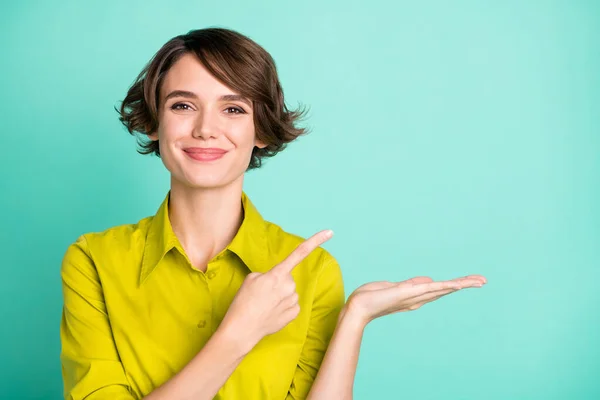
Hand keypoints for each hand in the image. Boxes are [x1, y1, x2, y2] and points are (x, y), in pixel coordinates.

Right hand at [219, 229, 333, 352]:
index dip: (316, 241)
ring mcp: (293, 301)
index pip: (300, 253)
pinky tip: (271, 313)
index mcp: (278, 274)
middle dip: (278, 284)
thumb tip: (276, 282)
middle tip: (262, 295)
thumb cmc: (243, 302)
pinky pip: (292, 305)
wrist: (241, 329)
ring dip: (280, 297)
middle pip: (288, 279)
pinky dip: (283, 308)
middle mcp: (289, 285)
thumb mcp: (251, 279)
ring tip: (264, 306)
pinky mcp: (294, 314)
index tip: (330, 232)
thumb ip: (268, 275)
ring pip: (290, 293)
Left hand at [346, 275, 486, 324]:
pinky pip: (431, 288)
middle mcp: (418, 299)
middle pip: (445, 290)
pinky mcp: (409, 293)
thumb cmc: (371, 297)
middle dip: (464, 284)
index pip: (438, 290)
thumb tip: (427, 280)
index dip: (454, 285)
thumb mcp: (392, 287)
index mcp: (414, 297)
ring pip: (442, 289)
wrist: (358, 307)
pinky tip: (458, 284)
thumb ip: (410, 284)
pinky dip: (445, 286)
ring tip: (479, 281)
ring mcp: (415, 296)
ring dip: (461, 284)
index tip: (467, 282)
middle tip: (483, 281)